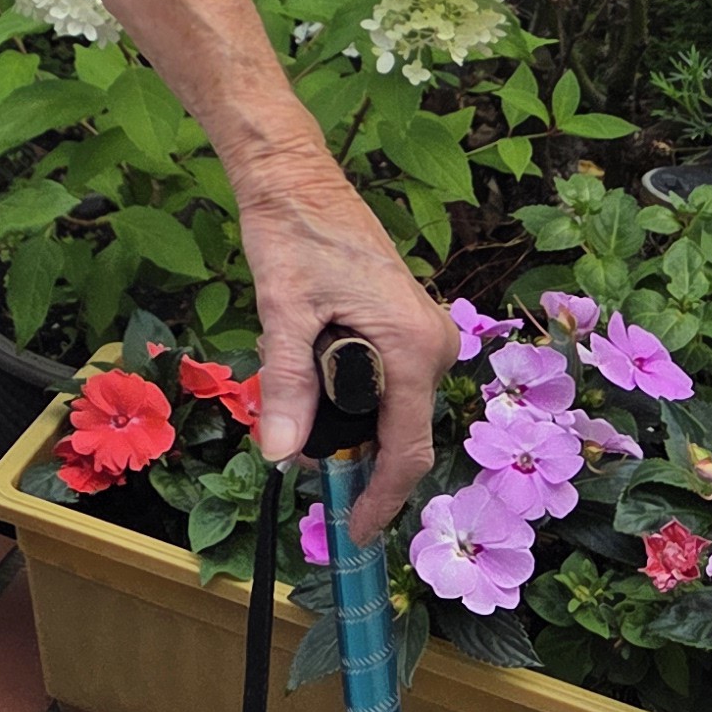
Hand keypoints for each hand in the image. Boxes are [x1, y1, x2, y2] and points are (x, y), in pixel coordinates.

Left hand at [233, 140, 450, 538]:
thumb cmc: (292, 233)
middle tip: (291, 443)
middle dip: (350, 454)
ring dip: (347, 421)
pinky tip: (314, 368)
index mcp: (413, 345)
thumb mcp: (282, 312)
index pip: (407, 448)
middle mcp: (434, 344)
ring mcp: (426, 335)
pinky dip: (353, 395)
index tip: (351, 533)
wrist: (297, 178)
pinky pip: (388, 384)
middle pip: (398, 433)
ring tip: (295, 388)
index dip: (380, 499)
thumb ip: (287, 386)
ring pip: (391, 410)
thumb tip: (278, 455)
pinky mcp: (410, 328)